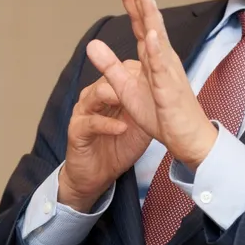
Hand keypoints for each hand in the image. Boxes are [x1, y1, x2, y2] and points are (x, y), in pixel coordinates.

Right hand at [60, 70, 150, 212]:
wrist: (96, 176)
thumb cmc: (119, 146)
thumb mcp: (139, 123)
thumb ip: (148, 106)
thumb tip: (167, 92)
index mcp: (109, 92)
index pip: (122, 72)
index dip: (140, 70)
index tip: (157, 69)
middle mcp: (93, 97)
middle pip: (109, 78)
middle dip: (128, 78)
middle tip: (147, 80)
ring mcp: (83, 112)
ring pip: (97, 94)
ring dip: (117, 97)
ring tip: (133, 102)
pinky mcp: (76, 130)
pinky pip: (91, 123)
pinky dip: (108, 125)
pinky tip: (122, 128)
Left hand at [86, 0, 217, 171]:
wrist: (187, 137)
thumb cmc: (161, 113)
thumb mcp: (126, 87)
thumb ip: (110, 65)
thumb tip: (91, 43)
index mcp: (151, 55)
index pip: (139, 22)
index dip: (131, 0)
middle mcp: (162, 57)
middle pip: (150, 22)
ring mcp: (168, 70)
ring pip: (158, 37)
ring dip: (152, 15)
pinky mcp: (169, 88)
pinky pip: (162, 67)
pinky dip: (156, 50)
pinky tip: (151, 35)